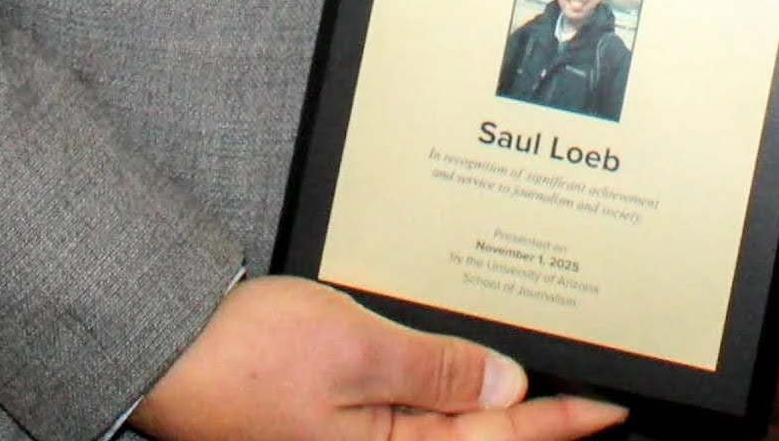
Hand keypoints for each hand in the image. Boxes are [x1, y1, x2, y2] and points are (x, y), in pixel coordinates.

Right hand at [131, 277, 623, 439]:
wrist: (168, 349)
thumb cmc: (244, 356)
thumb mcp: (358, 346)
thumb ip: (438, 369)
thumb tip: (507, 383)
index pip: (498, 439)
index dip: (560, 422)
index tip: (610, 406)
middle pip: (478, 439)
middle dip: (535, 419)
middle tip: (594, 396)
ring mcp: (354, 437)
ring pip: (447, 426)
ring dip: (492, 404)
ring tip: (543, 383)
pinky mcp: (336, 417)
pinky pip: (410, 411)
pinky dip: (448, 390)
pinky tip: (467, 372)